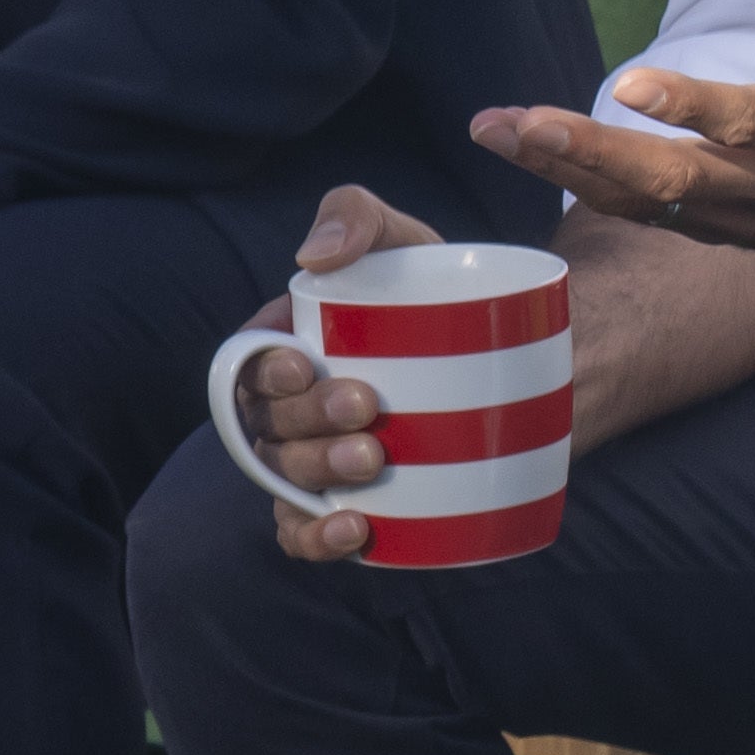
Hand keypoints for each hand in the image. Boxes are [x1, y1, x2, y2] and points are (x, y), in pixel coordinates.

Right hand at [218, 185, 457, 562]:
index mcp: (280, 350)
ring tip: (374, 460)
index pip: (246, 368)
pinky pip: (306, 534)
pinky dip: (318, 538)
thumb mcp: (399, 237)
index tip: (305, 363)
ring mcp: (318, 463)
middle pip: (269, 428)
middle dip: (307, 421)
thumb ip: (354, 215)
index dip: (263, 374)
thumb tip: (314, 256)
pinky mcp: (351, 505)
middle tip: (368, 406)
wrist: (508, 358)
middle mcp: (289, 413)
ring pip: (288, 481)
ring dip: (319, 474)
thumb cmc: (433, 290)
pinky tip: (353, 530)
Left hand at [480, 0, 754, 265]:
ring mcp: (748, 219)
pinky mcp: (724, 231)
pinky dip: (583, 187)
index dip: (692, 106)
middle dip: (587, 151)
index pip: (751, 121)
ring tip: (493, 131)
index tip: (627, 82)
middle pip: (672, 177)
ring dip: (565, 168)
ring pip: (644, 202)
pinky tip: (528, 153)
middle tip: (511, 124)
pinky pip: (644, 215)